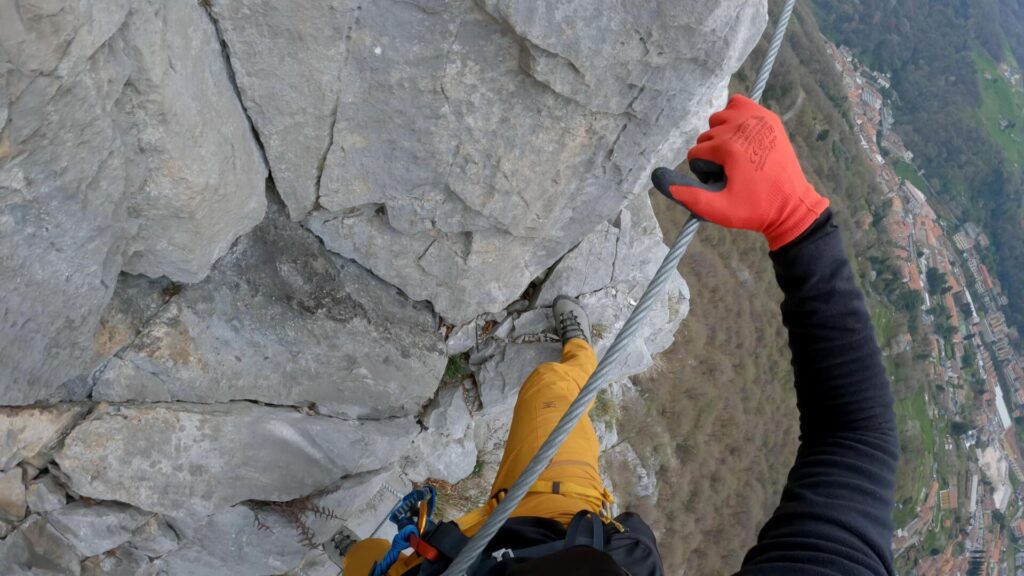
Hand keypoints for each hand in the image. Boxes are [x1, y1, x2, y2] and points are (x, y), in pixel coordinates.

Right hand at [652, 95, 828, 249]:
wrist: (791, 205)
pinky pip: (737, 104)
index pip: (695, 154)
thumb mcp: (718, 209)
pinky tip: (742, 137)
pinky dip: (734, 116)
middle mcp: (742, 127)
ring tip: (737, 157)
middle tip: (731, 173)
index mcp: (729, 148)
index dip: (704, 173)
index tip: (723, 184)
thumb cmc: (753, 210)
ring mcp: (757, 118)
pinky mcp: (768, 117)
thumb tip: (657, 178)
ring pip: (718, 119)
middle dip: (712, 156)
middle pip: (706, 137)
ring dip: (720, 136)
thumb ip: (687, 195)